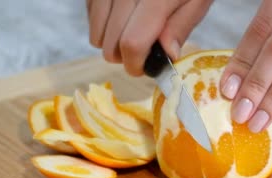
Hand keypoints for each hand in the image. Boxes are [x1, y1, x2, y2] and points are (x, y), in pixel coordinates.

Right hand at [86, 0, 212, 75]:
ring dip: (113, 43)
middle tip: (144, 50)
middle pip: (111, 45)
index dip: (137, 64)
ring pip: (96, 35)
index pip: (132, 44)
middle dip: (126, 57)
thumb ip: (181, 26)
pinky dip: (104, 24)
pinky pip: (90, 16)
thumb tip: (167, 56)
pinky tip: (122, 16)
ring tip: (133, 31)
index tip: (145, 67)